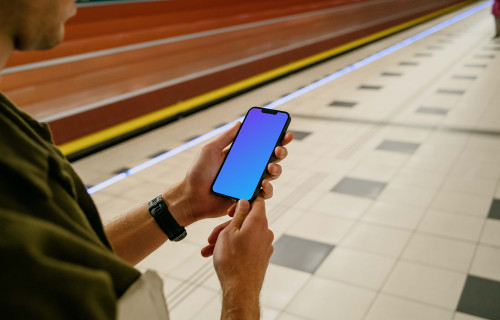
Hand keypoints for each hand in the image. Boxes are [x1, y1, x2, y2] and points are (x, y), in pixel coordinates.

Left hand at [164, 122, 292, 226]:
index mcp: (239, 155)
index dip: (275, 139)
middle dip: (280, 152)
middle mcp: (247, 168)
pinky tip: (264, 184)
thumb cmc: (198, 173)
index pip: (261, 145)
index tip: (284, 133)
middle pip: (271, 158)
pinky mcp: (248, 197)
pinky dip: (268, 189)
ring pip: (272, 175)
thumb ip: (226, 137)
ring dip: (277, 169)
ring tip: (271, 167)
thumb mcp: (210, 150)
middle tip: (278, 149)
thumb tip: (240, 123)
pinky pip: (264, 194)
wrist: (192, 197)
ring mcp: (249, 182)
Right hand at [209, 198, 272, 317]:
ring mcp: (265, 245)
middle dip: (227, 226)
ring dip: (226, 239)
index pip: (257, 201)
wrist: (240, 289)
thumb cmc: (232, 260)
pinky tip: (217, 255)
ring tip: (208, 249)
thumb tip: (245, 201)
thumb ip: (238, 214)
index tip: (230, 209)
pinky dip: (233, 248)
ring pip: (244, 235)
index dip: (242, 201)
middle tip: (211, 236)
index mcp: (258, 221)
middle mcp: (265, 232)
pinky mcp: (262, 256)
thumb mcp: (229, 231)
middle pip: (246, 220)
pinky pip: (247, 246)